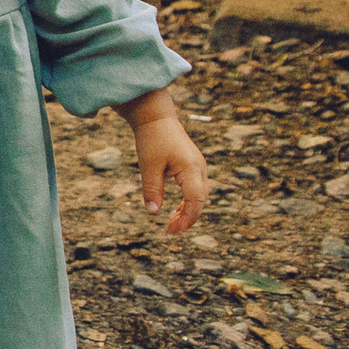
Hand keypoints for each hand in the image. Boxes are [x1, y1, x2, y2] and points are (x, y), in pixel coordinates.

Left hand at [130, 112, 208, 233]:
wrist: (156, 118)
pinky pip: (195, 188)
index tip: (173, 230)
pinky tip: (176, 210)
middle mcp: (199, 168)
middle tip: (171, 230)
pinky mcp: (193, 166)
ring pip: (199, 195)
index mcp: (191, 168)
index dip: (187, 218)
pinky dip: (187, 201)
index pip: (196, 201)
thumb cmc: (152, 140)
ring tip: (172, 224)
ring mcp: (198, 167)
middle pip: (200, 200)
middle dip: (188, 217)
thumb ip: (152, 190)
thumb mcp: (148, 166)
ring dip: (188, 210)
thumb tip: (153, 212)